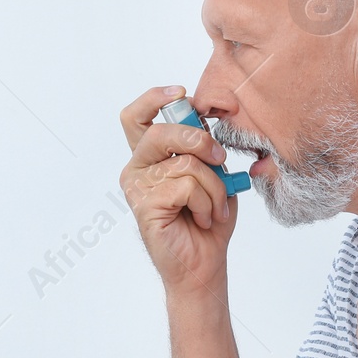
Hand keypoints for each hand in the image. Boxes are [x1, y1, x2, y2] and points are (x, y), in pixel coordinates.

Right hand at [118, 86, 237, 293]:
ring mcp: (137, 187)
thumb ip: (205, 147)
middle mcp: (138, 168)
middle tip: (220, 159)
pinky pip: (186, 187)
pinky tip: (203, 218)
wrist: (204, 264)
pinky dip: (207, 202)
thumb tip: (206, 120)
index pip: (137, 115)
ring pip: (185, 164)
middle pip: (160, 132)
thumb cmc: (207, 219)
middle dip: (200, 140)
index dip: (155, 97)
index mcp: (151, 155)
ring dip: (214, 186)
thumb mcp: (213, 174)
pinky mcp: (143, 205)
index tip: (182, 93)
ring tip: (215, 207)